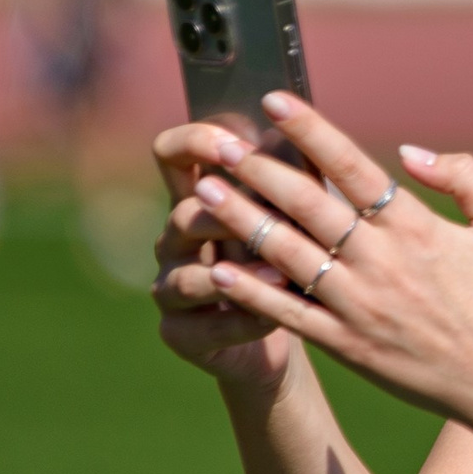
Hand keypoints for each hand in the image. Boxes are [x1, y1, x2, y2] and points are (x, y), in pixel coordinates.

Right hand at [149, 118, 294, 391]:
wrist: (289, 330)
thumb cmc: (289, 258)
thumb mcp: (292, 217)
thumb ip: (290, 184)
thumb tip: (303, 139)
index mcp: (198, 200)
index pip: (171, 154)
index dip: (192, 142)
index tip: (231, 141)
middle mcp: (174, 241)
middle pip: (181, 215)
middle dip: (223, 214)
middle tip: (264, 214)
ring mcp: (169, 288)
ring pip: (188, 277)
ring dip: (238, 274)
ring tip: (280, 275)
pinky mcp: (179, 333)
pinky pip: (204, 328)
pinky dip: (241, 322)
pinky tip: (273, 320)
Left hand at [178, 92, 472, 424]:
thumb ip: (463, 176)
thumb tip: (407, 152)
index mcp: (417, 226)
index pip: (352, 166)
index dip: (310, 130)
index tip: (274, 101)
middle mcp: (382, 262)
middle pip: (307, 205)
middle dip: (258, 169)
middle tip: (219, 142)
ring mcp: (360, 306)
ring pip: (288, 254)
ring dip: (242, 220)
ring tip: (204, 192)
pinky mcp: (347, 346)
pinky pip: (290, 314)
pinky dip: (252, 292)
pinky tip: (219, 269)